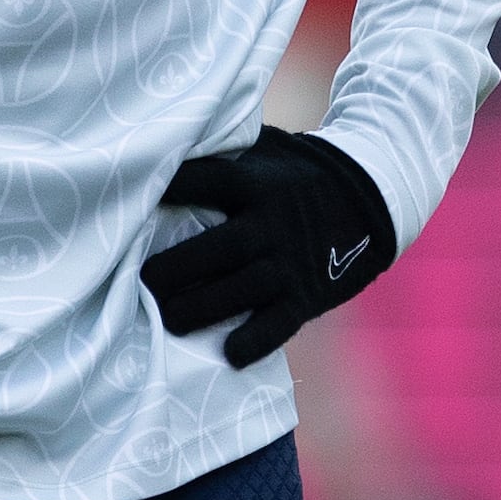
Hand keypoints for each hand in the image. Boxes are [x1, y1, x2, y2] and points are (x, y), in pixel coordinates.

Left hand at [142, 129, 398, 368]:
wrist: (375, 195)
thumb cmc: (298, 171)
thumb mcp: (265, 148)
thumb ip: (220, 152)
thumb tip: (158, 145)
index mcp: (256, 183)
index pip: (201, 183)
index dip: (164, 191)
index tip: (126, 204)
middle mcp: (272, 224)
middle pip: (214, 250)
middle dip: (170, 271)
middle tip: (140, 282)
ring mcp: (292, 263)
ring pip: (239, 292)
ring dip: (197, 310)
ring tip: (167, 320)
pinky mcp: (308, 295)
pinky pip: (279, 324)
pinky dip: (255, 342)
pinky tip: (229, 354)